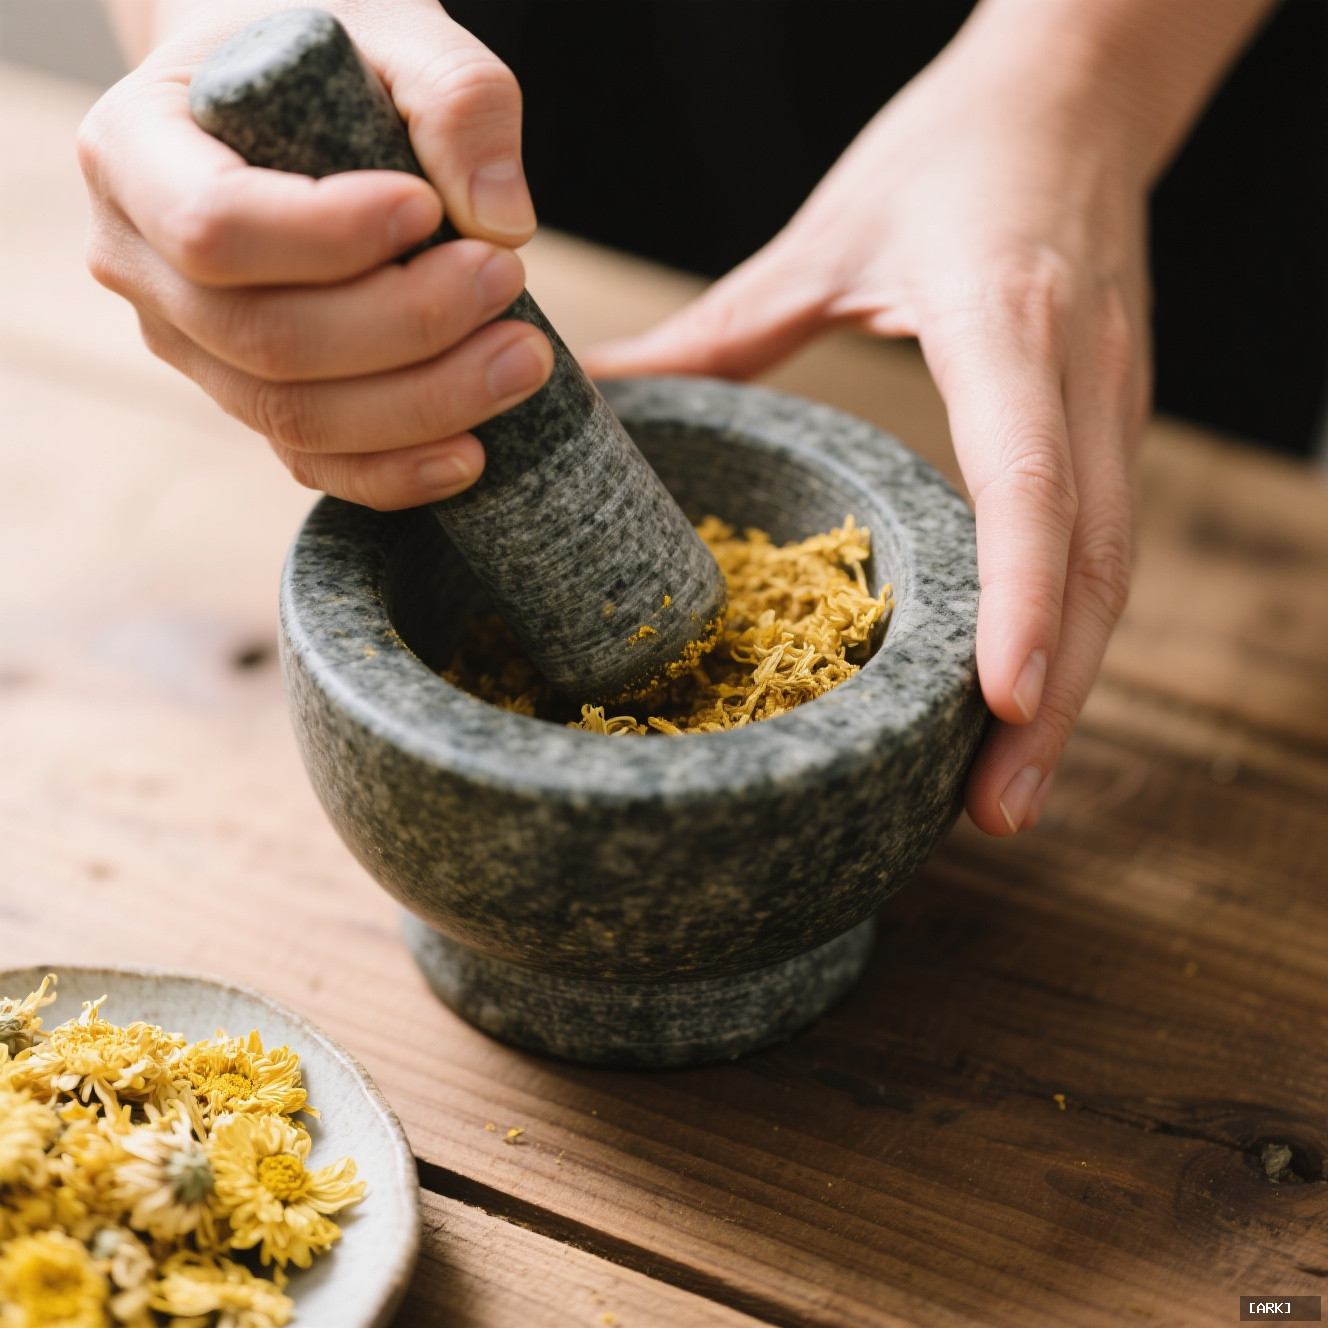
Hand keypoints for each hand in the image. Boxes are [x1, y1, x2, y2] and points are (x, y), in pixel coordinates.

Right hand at [78, 0, 549, 509]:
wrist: (290, 96)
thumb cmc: (333, 54)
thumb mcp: (396, 32)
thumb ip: (456, 98)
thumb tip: (502, 221)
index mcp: (138, 150)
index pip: (215, 227)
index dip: (330, 237)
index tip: (428, 208)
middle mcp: (141, 262)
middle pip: (268, 338)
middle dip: (407, 327)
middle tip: (508, 282)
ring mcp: (189, 345)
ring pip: (294, 415)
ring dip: (421, 403)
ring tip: (523, 359)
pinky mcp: (247, 398)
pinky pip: (311, 461)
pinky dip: (393, 473)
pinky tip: (473, 454)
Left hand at [583, 18, 1152, 836]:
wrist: (1080, 89)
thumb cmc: (949, 153)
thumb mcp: (826, 237)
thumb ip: (722, 332)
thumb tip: (602, 391)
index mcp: (1007, 324)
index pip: (1028, 478)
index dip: (1020, 596)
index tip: (998, 701)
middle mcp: (1081, 377)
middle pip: (1090, 566)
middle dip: (1052, 699)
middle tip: (992, 815)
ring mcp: (1114, 405)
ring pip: (1112, 574)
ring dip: (1070, 691)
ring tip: (1006, 796)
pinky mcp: (1114, 424)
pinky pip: (1101, 549)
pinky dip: (1067, 637)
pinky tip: (1025, 704)